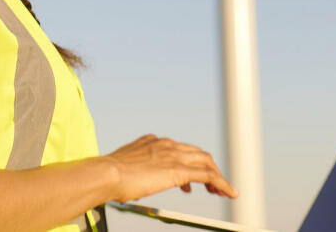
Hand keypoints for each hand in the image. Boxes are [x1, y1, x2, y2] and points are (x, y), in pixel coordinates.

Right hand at [103, 134, 238, 201]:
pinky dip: (222, 184)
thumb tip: (133, 183)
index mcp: (153, 142)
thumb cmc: (109, 175)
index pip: (180, 149)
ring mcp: (174, 156)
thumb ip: (134, 170)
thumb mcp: (124, 167)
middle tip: (212, 187)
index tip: (191, 179)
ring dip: (217, 177)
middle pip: (198, 154)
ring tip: (222, 192)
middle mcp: (167, 145)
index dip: (190, 163)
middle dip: (208, 169)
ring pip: (206, 162)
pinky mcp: (179, 170)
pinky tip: (228, 193)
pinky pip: (208, 176)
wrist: (107, 174)